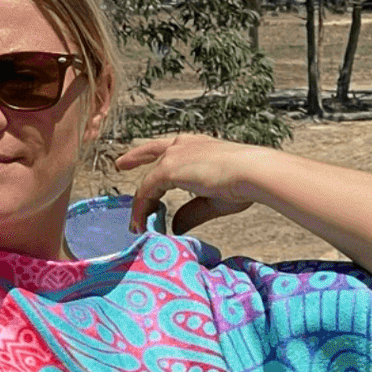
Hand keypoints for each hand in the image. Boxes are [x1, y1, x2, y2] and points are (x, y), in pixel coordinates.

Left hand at [116, 133, 262, 236]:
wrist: (251, 172)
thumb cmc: (242, 185)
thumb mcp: (213, 200)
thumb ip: (192, 211)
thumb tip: (176, 227)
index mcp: (198, 146)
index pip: (172, 149)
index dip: (160, 159)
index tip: (152, 166)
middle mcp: (183, 145)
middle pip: (152, 152)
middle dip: (135, 157)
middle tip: (121, 163)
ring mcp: (173, 155)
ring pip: (148, 180)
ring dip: (141, 204)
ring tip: (136, 223)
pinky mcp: (167, 169)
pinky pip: (146, 192)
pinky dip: (141, 210)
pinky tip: (139, 224)